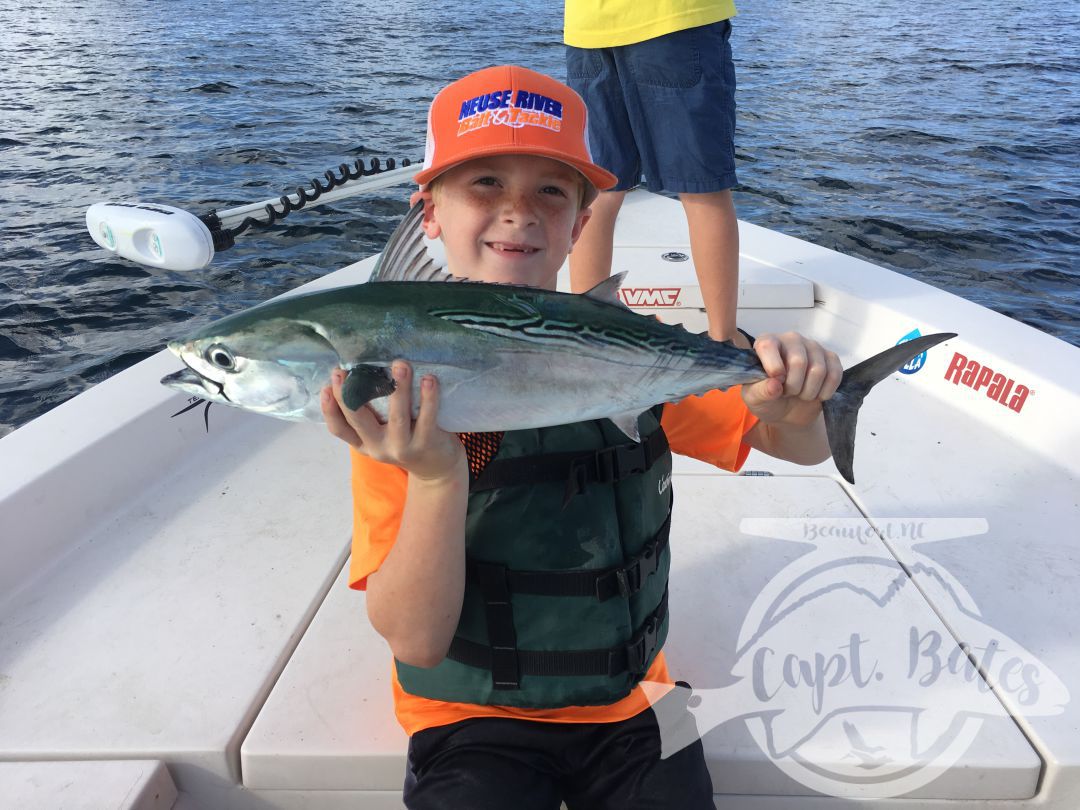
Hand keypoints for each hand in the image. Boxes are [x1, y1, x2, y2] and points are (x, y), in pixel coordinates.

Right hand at [321, 360, 465, 481]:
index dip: (329, 409)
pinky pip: (427, 418)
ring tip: (400, 365)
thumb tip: (358, 376)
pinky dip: (429, 397)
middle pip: (359, 420)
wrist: (435, 469)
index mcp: (363, 443)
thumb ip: (369, 414)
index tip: (326, 386)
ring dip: (398, 388)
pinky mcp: (426, 443)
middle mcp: (379, 448)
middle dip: (349, 395)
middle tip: (343, 371)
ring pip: (397, 417)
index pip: (338, 429)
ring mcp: (402, 447)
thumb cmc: (405, 441)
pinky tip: (429, 379)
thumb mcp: (380, 435)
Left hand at [741, 332, 842, 425]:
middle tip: (787, 393)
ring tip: (800, 394)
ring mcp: (813, 346)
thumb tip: (775, 385)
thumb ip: (761, 391)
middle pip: (798, 361)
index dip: (773, 367)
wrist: (787, 409)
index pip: (768, 346)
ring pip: (818, 370)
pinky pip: (834, 374)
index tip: (776, 382)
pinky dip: (825, 392)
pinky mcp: (830, 358)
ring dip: (808, 392)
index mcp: (766, 343)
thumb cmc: (767, 398)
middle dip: (793, 386)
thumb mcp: (755, 398)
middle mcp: (791, 340)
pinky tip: (816, 395)